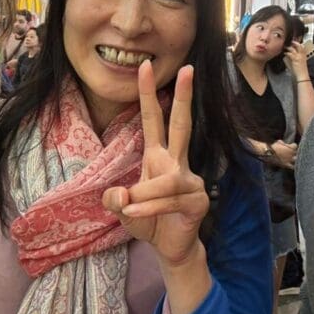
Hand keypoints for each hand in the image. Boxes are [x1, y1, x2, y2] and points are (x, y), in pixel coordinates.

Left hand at [102, 61, 209, 268]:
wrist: (169, 247)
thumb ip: (115, 200)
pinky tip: (136, 213)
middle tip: (188, 69)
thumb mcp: (122, 209)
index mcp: (158, 156)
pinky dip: (148, 207)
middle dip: (183, 97)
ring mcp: (190, 180)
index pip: (154, 119)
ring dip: (144, 193)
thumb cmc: (147, 221)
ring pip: (167, 178)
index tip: (145, 67)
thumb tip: (120, 193)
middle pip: (181, 124)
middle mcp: (176, 162)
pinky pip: (168, 199)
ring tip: (129, 207)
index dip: (149, 94)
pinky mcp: (197, 200)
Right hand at [271, 141, 297, 169]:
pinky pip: (292, 167)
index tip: (292, 146)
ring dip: (296, 159)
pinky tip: (294, 166)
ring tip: (295, 159)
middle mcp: (292, 153)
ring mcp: (290, 159)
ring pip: (297, 160)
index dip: (293, 146)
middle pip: (298, 153)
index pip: (295, 145)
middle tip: (293, 153)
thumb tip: (284, 143)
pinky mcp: (287, 164)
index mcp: (291, 147)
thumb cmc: (273, 147)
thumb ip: (284, 143)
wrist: (269, 153)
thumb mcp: (279, 142)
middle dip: (296, 153)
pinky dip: (293, 166)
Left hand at [284, 40, 310, 80]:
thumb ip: (298, 58)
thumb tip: (292, 54)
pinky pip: (290, 54)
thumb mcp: (301, 62)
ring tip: (286, 47)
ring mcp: (299, 57)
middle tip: (291, 41)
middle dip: (295, 42)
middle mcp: (302, 55)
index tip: (295, 41)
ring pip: (294, 49)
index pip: (302, 47)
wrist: (303, 75)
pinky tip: (285, 53)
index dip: (298, 43)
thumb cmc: (301, 71)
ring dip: (289, 48)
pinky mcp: (295, 59)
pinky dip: (287, 53)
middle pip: (299, 46)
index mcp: (304, 56)